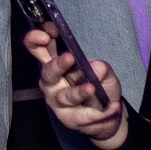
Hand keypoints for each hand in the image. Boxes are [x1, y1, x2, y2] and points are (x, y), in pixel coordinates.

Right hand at [24, 27, 127, 147]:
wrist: (107, 116)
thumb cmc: (100, 87)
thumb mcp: (105, 73)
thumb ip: (100, 67)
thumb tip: (94, 67)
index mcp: (55, 63)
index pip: (38, 48)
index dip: (38, 39)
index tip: (50, 31)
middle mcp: (52, 82)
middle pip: (46, 72)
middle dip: (56, 64)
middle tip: (69, 57)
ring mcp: (57, 100)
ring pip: (63, 96)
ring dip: (77, 92)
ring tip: (92, 88)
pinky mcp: (67, 118)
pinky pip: (82, 115)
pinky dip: (99, 112)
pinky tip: (112, 106)